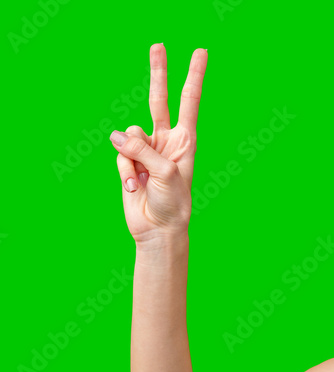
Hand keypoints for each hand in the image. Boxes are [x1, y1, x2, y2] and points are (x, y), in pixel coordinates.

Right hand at [110, 44, 207, 242]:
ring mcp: (145, 151)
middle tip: (158, 45)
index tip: (200, 53)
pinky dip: (125, 172)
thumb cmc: (173, 202)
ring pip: (129, 136)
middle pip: (159, 100)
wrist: (158, 229)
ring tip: (143, 180)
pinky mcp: (128, 164)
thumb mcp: (166, 172)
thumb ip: (142, 149)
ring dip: (132, 157)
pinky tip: (134, 187)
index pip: (189, 102)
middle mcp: (165, 141)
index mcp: (184, 141)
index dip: (193, 77)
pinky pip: (120, 155)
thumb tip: (116, 134)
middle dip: (158, 74)